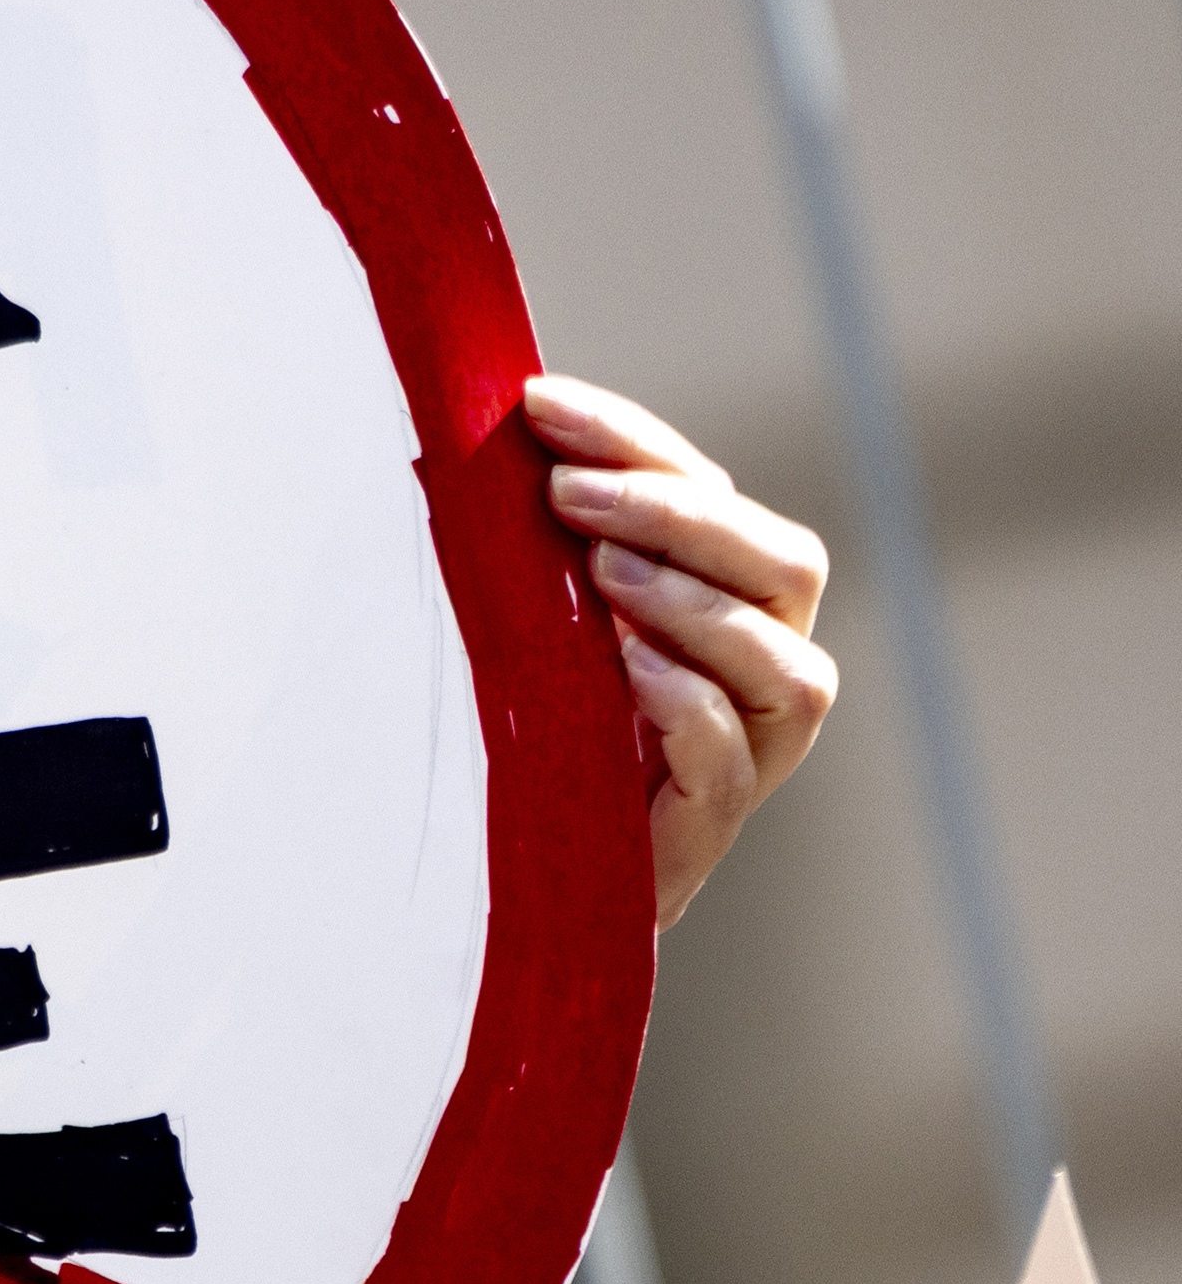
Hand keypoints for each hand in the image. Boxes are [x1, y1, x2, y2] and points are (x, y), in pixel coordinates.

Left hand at [526, 373, 833, 928]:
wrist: (492, 879)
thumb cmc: (506, 726)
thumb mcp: (518, 616)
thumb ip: (536, 539)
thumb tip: (497, 420)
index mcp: (718, 603)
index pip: (717, 499)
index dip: (637, 442)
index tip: (539, 405)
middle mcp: (752, 675)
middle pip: (785, 569)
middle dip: (680, 515)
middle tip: (567, 494)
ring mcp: (743, 759)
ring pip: (791, 672)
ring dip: (700, 607)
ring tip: (603, 573)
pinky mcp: (698, 836)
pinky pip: (731, 768)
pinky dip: (691, 712)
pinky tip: (629, 673)